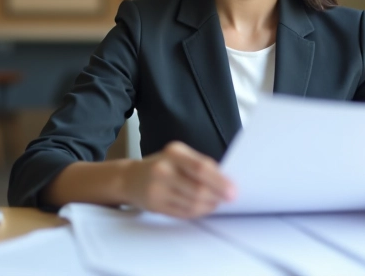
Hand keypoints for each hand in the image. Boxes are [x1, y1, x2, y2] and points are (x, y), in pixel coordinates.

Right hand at [122, 141, 236, 218]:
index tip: (233, 190)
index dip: (219, 181)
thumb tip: (226, 181)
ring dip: (209, 206)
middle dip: (217, 196)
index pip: (200, 167)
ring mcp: (157, 189)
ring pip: (192, 204)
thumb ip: (200, 165)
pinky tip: (202, 208)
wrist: (130, 178)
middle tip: (229, 199)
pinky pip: (184, 213)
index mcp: (174, 152)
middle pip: (198, 189)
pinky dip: (198, 212)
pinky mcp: (155, 205)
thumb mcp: (179, 156)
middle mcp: (163, 169)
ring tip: (216, 203)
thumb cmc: (162, 166)